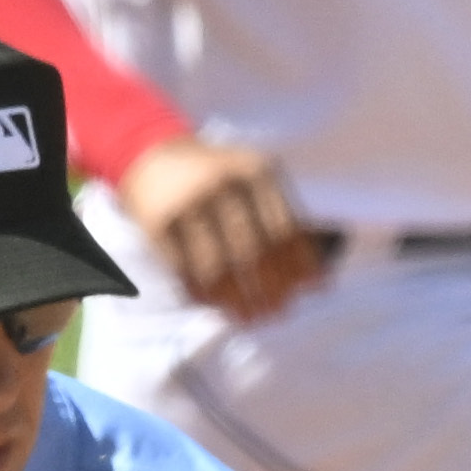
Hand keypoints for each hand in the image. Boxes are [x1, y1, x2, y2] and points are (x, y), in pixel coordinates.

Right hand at [120, 136, 326, 324]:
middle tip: (279, 312)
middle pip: (254, 252)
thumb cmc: (218, 176)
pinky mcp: (159, 225)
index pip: (285, 229)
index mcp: (254, 171)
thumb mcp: (253, 180)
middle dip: (271, 289)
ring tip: (251, 317)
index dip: (301, 266)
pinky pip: (187, 272)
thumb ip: (284, 218)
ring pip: (219, 270)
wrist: (151, 153)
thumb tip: (318, 279)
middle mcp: (222, 185)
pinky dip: (206, 295)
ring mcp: (188, 205)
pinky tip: (219, 305)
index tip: (312, 291)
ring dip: (238, 302)